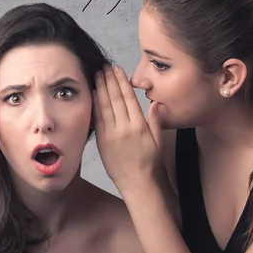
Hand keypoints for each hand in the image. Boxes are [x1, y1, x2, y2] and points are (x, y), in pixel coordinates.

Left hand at [93, 65, 162, 195]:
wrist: (139, 185)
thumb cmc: (150, 165)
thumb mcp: (158, 141)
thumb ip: (155, 121)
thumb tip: (155, 103)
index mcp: (140, 126)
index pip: (129, 98)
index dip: (122, 82)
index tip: (117, 69)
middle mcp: (125, 129)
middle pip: (115, 99)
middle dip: (109, 80)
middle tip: (104, 66)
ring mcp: (112, 136)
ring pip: (105, 107)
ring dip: (100, 89)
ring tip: (97, 75)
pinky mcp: (103, 143)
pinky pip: (98, 121)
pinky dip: (95, 105)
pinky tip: (93, 94)